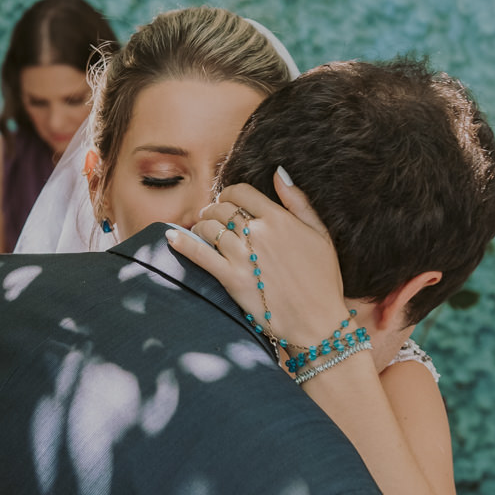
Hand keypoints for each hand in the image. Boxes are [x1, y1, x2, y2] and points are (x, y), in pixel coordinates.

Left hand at [166, 171, 348, 356]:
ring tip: (202, 231)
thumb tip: (279, 173)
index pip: (242, 193)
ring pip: (209, 227)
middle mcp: (259, 233)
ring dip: (201, 226)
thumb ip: (298, 202)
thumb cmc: (323, 280)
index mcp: (279, 219)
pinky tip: (171, 237)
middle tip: (212, 218)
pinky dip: (182, 244)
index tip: (228, 202)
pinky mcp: (231, 279)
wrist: (317, 321)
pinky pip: (200, 255)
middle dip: (214, 210)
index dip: (230, 194)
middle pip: (222, 208)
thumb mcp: (320, 234)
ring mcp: (243, 256)